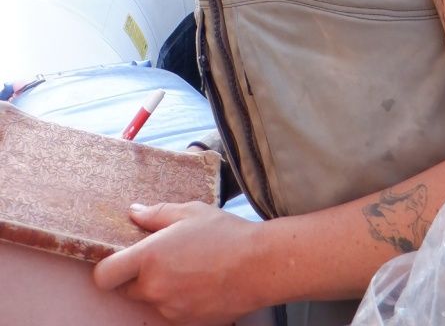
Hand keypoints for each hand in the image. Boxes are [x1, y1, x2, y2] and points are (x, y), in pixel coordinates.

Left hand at [94, 201, 265, 324]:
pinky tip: (200, 281)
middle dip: (138, 275)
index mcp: (149, 258)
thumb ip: (156, 214)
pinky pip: (171, 310)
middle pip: (126, 289)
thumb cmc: (225, 234)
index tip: (117, 259)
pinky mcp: (185, 322)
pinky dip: (178, 298)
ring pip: (151, 299)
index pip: (104, 275)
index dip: (106, 268)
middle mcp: (154, 288)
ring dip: (161, 287)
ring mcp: (169, 309)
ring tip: (189, 267)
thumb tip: (135, 212)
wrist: (258, 266)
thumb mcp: (191, 212)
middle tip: (163, 257)